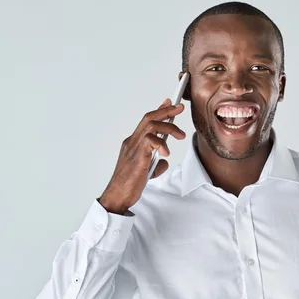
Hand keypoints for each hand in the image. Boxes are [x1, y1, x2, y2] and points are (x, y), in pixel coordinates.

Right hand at [99, 98, 185, 213]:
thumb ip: (155, 162)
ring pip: (152, 126)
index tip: (169, 103)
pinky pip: (151, 142)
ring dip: (169, 127)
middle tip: (179, 108)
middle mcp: (132, 142)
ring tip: (181, 135)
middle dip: (166, 111)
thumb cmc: (129, 184)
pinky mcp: (138, 157)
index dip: (158, 110)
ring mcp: (133, 149)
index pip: (146, 122)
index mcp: (133, 144)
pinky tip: (166, 154)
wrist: (118, 196)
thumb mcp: (146, 171)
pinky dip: (162, 145)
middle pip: (149, 118)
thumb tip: (164, 160)